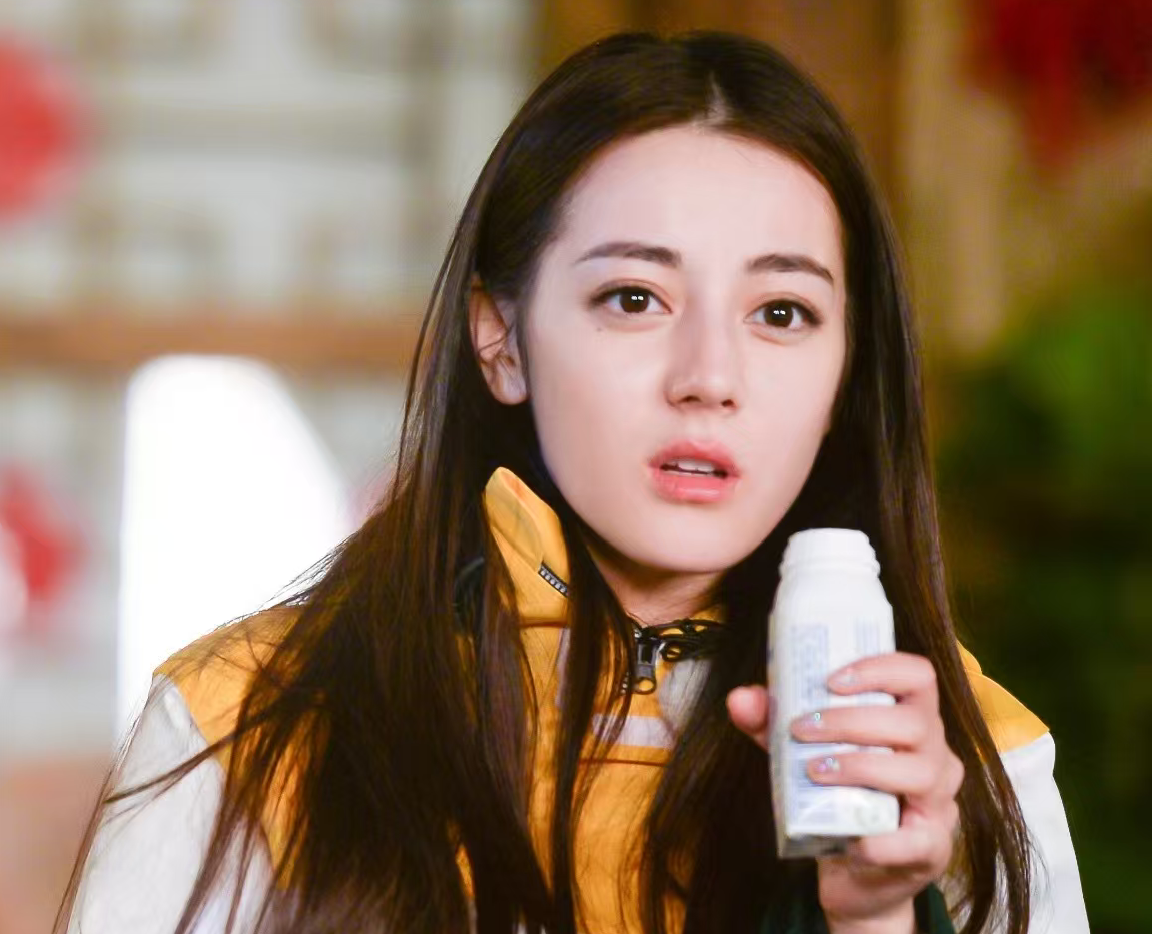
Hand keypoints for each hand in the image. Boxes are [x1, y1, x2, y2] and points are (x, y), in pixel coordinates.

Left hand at [726, 652, 963, 933]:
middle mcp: (936, 755)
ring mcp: (939, 803)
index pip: (918, 676)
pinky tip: (852, 841)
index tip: (830, 681)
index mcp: (912, 720)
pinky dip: (881, 840)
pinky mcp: (932, 849)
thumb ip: (771, 724)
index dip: (880, 669)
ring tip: (814, 771)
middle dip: (850, 721)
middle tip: (800, 728)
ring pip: (918, 771)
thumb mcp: (800, 753)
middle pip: (913, 722)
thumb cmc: (835, 798)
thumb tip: (740, 698)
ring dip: (860, 767)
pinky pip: (916, 841)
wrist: (856, 876)